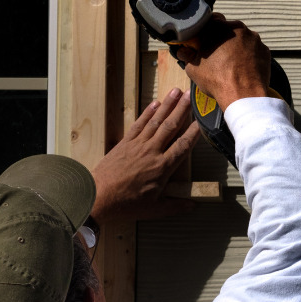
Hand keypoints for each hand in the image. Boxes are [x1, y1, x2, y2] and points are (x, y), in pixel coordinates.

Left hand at [89, 88, 201, 222]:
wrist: (98, 196)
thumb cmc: (127, 204)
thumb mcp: (154, 209)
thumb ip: (176, 206)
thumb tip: (193, 206)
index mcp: (162, 168)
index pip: (182, 146)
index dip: (194, 133)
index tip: (202, 121)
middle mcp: (152, 152)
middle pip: (170, 126)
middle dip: (182, 109)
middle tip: (191, 94)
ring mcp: (137, 145)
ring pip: (156, 121)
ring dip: (167, 105)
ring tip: (176, 91)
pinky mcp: (125, 142)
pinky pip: (139, 124)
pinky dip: (148, 112)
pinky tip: (155, 103)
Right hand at [175, 15, 270, 110]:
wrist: (243, 95)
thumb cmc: (218, 80)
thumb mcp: (193, 68)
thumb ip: (187, 56)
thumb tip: (184, 52)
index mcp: (219, 27)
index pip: (211, 22)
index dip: (208, 33)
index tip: (206, 42)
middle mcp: (238, 29)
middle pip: (229, 31)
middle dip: (224, 41)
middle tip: (219, 56)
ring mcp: (254, 39)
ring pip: (243, 40)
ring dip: (237, 49)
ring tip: (232, 65)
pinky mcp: (265, 51)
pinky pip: (255, 51)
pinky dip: (250, 58)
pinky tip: (243, 69)